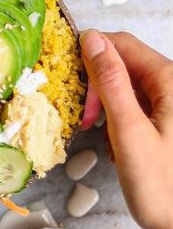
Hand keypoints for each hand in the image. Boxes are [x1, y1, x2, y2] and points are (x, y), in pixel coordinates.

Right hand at [80, 30, 172, 228]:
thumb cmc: (162, 188)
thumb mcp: (129, 132)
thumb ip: (111, 83)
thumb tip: (92, 40)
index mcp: (170, 82)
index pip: (122, 44)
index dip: (90, 54)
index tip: (67, 78)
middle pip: (124, 62)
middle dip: (96, 83)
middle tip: (84, 115)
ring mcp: (171, 105)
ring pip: (127, 84)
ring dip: (105, 102)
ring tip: (97, 131)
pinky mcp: (167, 122)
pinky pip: (135, 104)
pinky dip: (117, 117)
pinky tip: (114, 141)